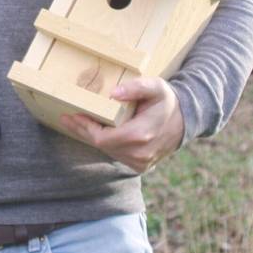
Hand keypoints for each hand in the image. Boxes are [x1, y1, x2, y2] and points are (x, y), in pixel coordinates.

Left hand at [53, 77, 184, 172]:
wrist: (186, 120)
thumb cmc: (167, 101)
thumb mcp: (155, 87)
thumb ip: (135, 88)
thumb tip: (113, 94)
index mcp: (140, 135)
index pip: (102, 138)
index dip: (85, 128)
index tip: (72, 115)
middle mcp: (139, 154)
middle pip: (100, 145)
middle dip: (82, 131)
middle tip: (66, 118)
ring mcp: (140, 163)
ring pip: (106, 151)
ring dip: (91, 137)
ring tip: (75, 123)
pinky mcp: (140, 165)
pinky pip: (115, 154)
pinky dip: (104, 143)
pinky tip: (92, 132)